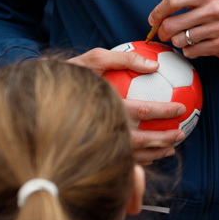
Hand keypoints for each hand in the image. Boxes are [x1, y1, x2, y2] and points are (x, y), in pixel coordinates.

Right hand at [67, 48, 186, 164]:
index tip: (181, 108)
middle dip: (164, 139)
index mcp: (103, 106)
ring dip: (153, 154)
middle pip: (139, 140)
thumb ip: (124, 58)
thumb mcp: (93, 58)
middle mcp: (99, 129)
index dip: (164, 111)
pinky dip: (136, 160)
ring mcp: (93, 144)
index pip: (141, 112)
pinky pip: (116, 161)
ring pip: (129, 155)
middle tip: (181, 133)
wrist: (37, 98)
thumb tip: (154, 64)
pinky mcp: (88, 154)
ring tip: (171, 148)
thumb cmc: (71, 74)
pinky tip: (149, 155)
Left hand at [148, 0, 218, 59]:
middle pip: (172, 24)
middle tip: (166, 33)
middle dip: (164, 31)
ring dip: (178, 42)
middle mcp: (213, 10)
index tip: (154, 19)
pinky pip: (192, 52)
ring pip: (180, 40)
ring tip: (186, 38)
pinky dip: (190, 51)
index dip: (158, 12)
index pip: (173, 0)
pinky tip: (197, 46)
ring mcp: (218, 29)